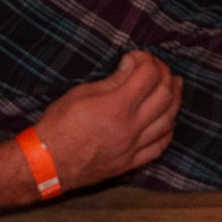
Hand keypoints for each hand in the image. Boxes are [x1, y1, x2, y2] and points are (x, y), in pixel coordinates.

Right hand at [31, 51, 179, 189]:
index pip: (149, 75)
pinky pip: (160, 146)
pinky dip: (168, 129)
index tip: (134, 58)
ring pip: (169, 120)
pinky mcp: (130, 163)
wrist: (46, 164)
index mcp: (117, 107)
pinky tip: (167, 119)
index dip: (146, 60)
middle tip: (155, 67)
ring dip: (174, 100)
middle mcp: (131, 128)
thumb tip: (131, 66)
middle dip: (164, 75)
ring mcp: (133, 148)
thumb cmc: (57, 126)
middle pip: (165, 95)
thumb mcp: (81, 94)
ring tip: (173, 86)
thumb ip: (112, 81)